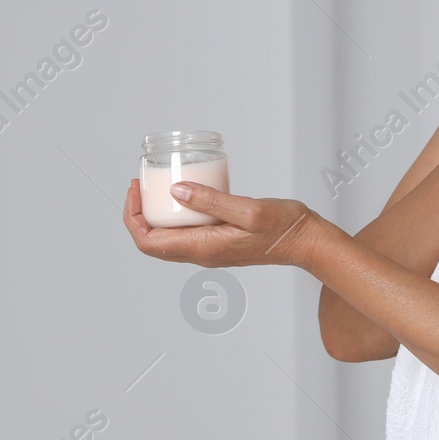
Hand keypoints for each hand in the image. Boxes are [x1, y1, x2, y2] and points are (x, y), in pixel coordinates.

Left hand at [122, 179, 325, 268]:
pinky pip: (184, 234)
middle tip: (140, 185)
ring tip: (155, 187)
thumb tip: (175, 191)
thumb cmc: (283, 227)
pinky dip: (173, 216)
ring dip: (154, 216)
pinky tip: (182, 194)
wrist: (305, 242)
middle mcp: (202, 254)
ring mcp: (209, 251)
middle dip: (138, 214)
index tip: (135, 191)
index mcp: (203, 249)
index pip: (149, 242)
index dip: (133, 218)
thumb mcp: (248, 209)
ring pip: (166, 239)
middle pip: (152, 242)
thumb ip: (210, 201)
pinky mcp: (217, 243)